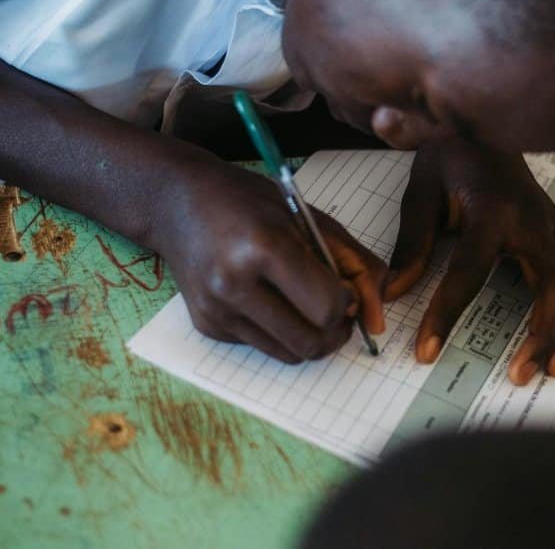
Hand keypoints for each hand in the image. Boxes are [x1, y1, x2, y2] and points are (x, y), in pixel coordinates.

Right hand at [151, 160, 386, 362]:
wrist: (176, 202)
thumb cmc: (248, 202)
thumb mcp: (308, 217)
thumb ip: (354, 262)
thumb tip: (377, 317)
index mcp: (263, 248)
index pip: (326, 307)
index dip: (347, 304)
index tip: (344, 288)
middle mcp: (233, 284)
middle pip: (309, 342)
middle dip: (335, 332)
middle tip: (337, 311)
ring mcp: (216, 310)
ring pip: (288, 353)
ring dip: (310, 336)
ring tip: (307, 305)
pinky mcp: (206, 326)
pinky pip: (263, 347)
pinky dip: (278, 331)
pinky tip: (269, 299)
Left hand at [385, 141, 554, 385]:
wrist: (484, 121)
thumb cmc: (450, 156)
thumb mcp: (421, 193)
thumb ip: (411, 245)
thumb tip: (394, 293)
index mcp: (491, 211)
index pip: (469, 273)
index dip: (446, 314)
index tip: (425, 351)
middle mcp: (533, 220)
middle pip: (553, 285)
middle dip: (541, 334)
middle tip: (521, 376)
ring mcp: (554, 223)